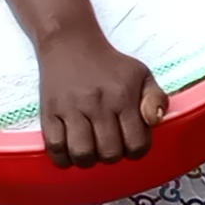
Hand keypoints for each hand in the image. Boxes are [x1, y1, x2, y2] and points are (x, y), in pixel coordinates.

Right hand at [34, 24, 166, 165]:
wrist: (70, 44)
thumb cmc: (110, 65)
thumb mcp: (142, 75)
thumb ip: (156, 99)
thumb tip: (154, 122)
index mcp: (123, 97)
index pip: (136, 144)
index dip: (136, 150)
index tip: (130, 143)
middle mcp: (97, 104)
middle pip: (109, 153)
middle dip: (112, 156)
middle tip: (109, 145)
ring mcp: (70, 109)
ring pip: (81, 154)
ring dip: (88, 160)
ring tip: (90, 149)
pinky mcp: (48, 111)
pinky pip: (54, 146)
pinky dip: (62, 157)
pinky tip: (69, 151)